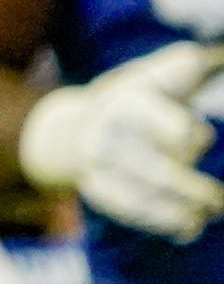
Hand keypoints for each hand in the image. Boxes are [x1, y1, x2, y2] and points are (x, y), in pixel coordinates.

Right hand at [18, 40, 223, 241]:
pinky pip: (131, 210)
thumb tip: (214, 56)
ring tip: (210, 212)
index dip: (187, 134)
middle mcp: (108, 134)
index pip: (161, 123)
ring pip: (145, 195)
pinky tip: (189, 227)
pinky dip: (162, 222)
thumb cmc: (136, 101)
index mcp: (128, 101)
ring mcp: (99, 164)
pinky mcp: (98, 190)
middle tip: (219, 198)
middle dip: (193, 189)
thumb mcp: (156, 77)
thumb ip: (186, 66)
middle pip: (158, 170)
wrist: (73, 130)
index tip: (200, 135)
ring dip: (183, 209)